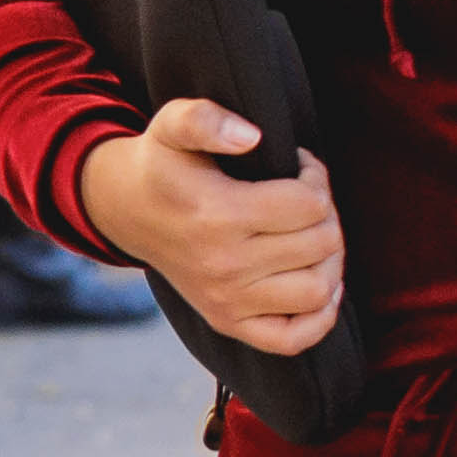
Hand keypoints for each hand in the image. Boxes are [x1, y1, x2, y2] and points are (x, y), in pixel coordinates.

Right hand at [74, 98, 346, 353]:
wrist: (125, 210)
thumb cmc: (161, 163)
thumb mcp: (171, 124)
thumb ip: (205, 118)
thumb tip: (251, 137)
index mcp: (216, 215)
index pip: (309, 203)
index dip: (315, 176)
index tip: (297, 167)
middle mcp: (223, 264)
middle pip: (321, 243)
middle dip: (326, 213)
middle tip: (305, 197)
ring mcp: (226, 300)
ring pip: (318, 289)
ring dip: (331, 259)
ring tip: (313, 235)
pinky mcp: (227, 322)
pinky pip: (294, 338)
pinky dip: (320, 316)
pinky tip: (318, 282)